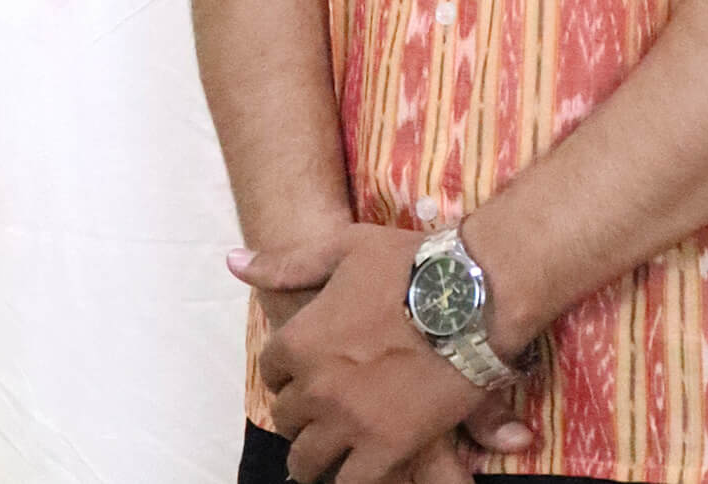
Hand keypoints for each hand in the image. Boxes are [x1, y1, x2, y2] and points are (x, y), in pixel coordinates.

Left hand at [227, 223, 535, 483]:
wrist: (475, 294)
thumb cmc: (411, 263)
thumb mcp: (346, 248)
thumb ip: (286, 263)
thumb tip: (232, 261)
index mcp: (301, 339)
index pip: (271, 371)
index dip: (291, 370)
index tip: (312, 368)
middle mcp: (315, 385)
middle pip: (287, 417)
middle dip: (304, 411)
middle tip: (332, 402)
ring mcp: (348, 421)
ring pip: (307, 459)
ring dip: (318, 451)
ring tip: (338, 443)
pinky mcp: (385, 447)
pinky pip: (348, 481)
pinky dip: (348, 474)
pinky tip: (362, 462)